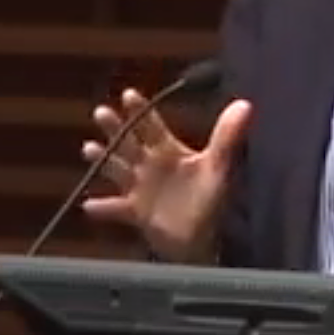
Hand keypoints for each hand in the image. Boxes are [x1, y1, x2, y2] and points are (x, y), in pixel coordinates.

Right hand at [80, 88, 252, 263]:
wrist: (208, 240)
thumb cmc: (213, 199)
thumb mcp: (219, 166)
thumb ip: (227, 136)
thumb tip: (245, 105)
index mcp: (170, 151)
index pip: (152, 125)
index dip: (141, 111)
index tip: (128, 94)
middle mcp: (152, 166)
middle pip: (128, 142)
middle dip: (115, 128)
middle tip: (101, 112)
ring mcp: (141, 189)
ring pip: (117, 169)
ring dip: (103, 160)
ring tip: (89, 148)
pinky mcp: (136, 213)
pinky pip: (115, 209)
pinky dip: (103, 208)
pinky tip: (88, 205)